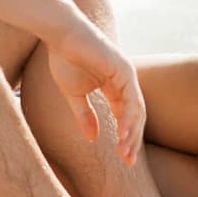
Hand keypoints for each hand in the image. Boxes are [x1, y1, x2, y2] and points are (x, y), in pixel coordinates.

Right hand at [44, 20, 145, 165]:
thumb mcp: (74, 94)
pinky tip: (123, 134)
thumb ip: (85, 115)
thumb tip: (93, 139)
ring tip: (125, 152)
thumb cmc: (65, 59)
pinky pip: (132, 99)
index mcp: (114, 87)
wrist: (60, 35)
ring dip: (132, 133)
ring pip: (137, 111)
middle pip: (135, 117)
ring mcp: (127, 75)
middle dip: (132, 140)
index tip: (123, 160)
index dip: (125, 138)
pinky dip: (129, 118)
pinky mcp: (124, 70)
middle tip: (128, 162)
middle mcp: (124, 82)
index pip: (125, 116)